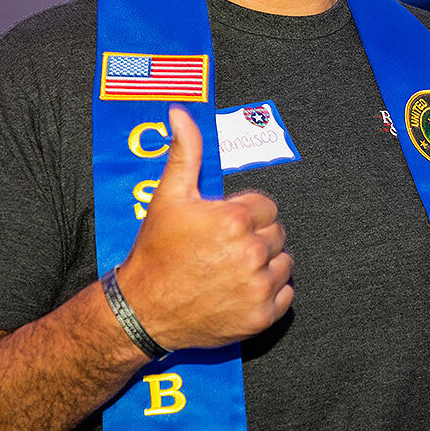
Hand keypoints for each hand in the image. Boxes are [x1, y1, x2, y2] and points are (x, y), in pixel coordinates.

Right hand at [114, 105, 292, 349]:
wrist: (143, 309)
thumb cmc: (156, 252)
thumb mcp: (168, 197)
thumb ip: (185, 153)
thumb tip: (181, 114)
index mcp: (235, 220)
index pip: (267, 206)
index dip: (244, 213)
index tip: (223, 224)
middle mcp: (251, 253)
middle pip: (276, 233)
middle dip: (254, 236)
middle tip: (223, 248)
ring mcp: (258, 287)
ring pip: (284, 262)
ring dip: (265, 264)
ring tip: (231, 268)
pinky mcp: (261, 316)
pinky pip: (286, 295)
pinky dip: (269, 292)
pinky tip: (240, 289)